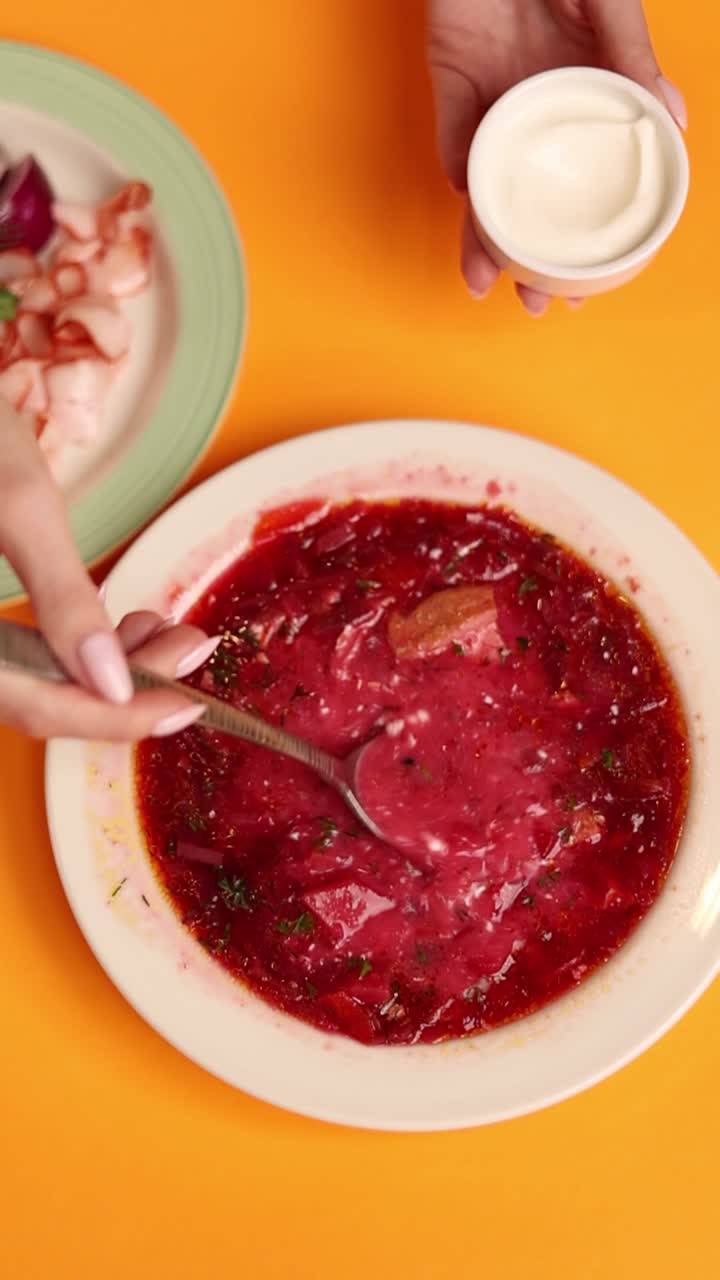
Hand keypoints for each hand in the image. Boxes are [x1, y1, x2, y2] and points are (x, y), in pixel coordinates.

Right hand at [0, 396, 216, 739]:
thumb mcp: (20, 503)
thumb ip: (64, 598)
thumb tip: (113, 682)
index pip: (33, 706)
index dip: (114, 716)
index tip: (185, 704)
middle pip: (35, 702)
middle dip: (123, 686)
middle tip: (190, 648)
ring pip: (32, 681)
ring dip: (106, 667)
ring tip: (164, 628)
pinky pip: (22, 654)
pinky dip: (77, 645)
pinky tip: (122, 622)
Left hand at [427, 0, 686, 314]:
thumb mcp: (610, 2)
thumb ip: (633, 58)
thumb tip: (674, 123)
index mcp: (588, 94)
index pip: (592, 179)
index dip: (592, 233)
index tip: (595, 283)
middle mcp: (542, 109)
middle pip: (536, 198)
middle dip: (534, 257)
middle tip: (540, 305)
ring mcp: (495, 100)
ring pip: (490, 186)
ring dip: (488, 237)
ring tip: (489, 281)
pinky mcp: (452, 82)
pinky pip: (453, 142)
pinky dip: (459, 174)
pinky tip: (470, 212)